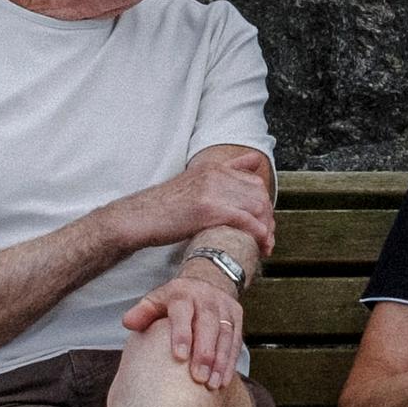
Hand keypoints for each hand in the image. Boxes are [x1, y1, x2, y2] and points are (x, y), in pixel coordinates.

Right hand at [114, 147, 275, 255]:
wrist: (139, 217)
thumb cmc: (165, 206)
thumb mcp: (195, 182)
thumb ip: (224, 172)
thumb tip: (253, 161)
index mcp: (213, 167)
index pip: (254, 181)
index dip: (264, 204)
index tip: (265, 222)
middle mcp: (216, 174)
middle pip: (259, 194)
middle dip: (268, 218)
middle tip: (268, 237)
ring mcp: (212, 190)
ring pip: (255, 206)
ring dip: (266, 228)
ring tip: (265, 245)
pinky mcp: (208, 209)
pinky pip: (245, 219)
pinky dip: (257, 232)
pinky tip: (260, 243)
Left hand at [119, 260, 244, 390]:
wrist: (206, 281)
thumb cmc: (174, 300)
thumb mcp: (156, 300)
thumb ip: (143, 312)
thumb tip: (128, 323)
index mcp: (183, 294)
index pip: (183, 313)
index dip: (182, 334)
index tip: (179, 357)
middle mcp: (206, 299)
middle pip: (208, 325)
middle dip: (205, 353)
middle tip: (198, 378)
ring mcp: (224, 308)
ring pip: (225, 335)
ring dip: (220, 361)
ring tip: (213, 384)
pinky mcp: (237, 317)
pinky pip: (236, 341)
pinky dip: (231, 362)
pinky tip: (224, 381)